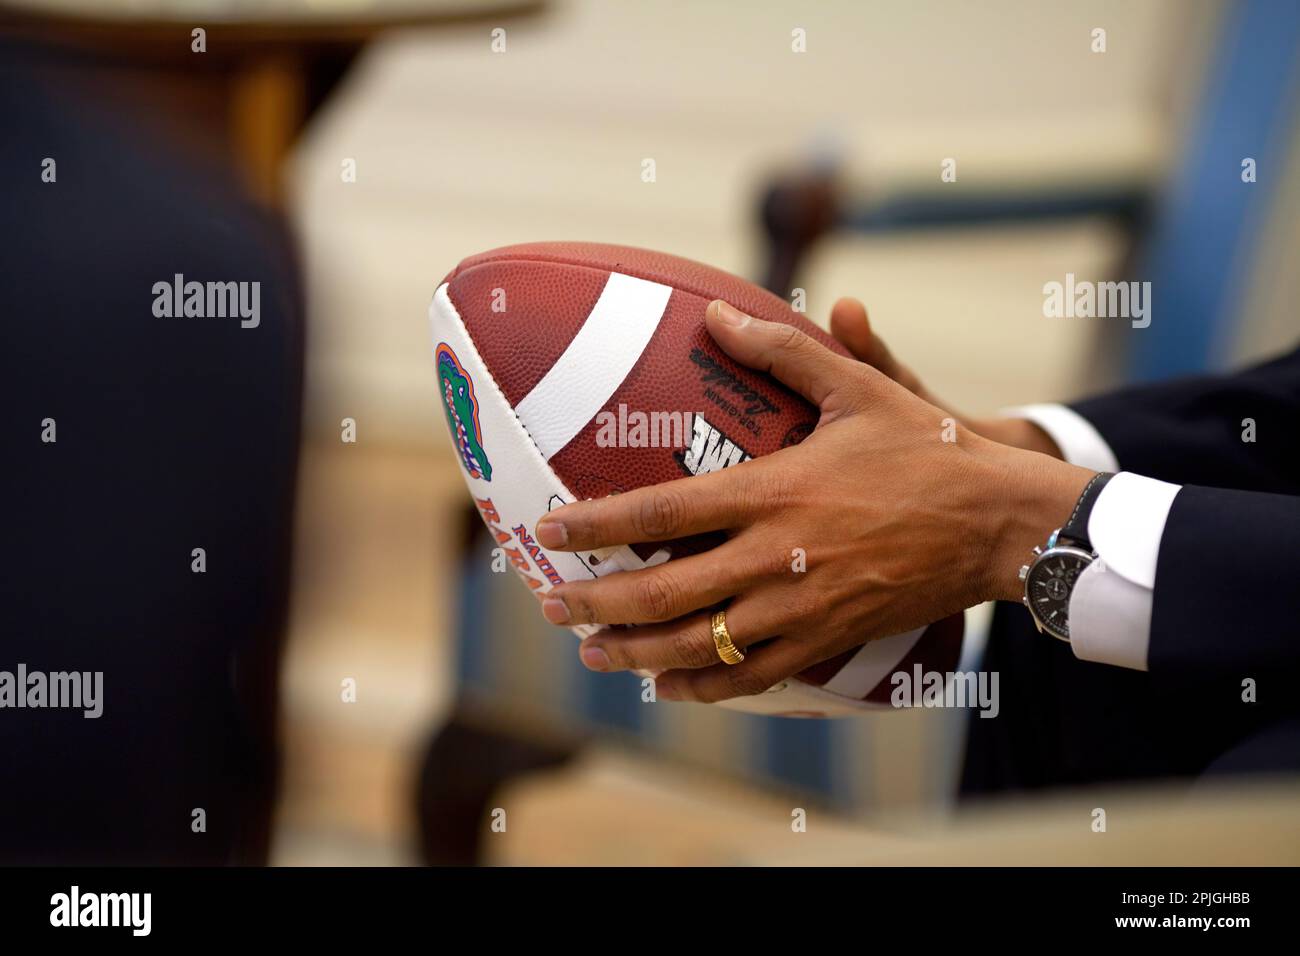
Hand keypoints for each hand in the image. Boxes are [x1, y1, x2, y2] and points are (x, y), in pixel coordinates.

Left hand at [533, 300, 1093, 703]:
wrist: (999, 523)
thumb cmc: (928, 449)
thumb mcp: (859, 386)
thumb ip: (780, 351)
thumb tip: (717, 311)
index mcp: (773, 492)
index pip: (661, 513)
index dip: (595, 525)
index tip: (548, 528)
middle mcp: (775, 558)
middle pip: (663, 595)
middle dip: (596, 602)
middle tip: (550, 600)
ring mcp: (800, 608)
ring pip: (698, 647)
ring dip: (634, 651)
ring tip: (590, 648)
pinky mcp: (826, 640)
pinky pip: (751, 676)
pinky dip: (701, 685)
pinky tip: (666, 684)